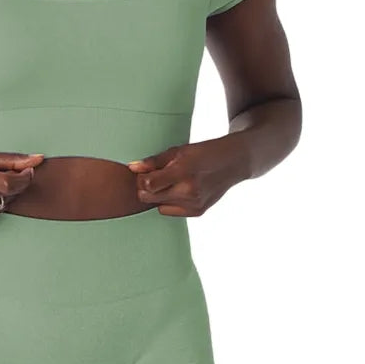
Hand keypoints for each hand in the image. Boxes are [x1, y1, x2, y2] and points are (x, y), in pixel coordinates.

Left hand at [126, 138, 243, 216]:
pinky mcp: (198, 212)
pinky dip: (170, 203)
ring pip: (157, 206)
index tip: (146, 172)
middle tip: (155, 177)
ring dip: (159, 196)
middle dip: (146, 188)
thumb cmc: (203, 152)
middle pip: (148, 198)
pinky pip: (169, 211)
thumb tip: (131, 168)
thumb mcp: (178, 151)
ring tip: (171, 183)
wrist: (233, 163)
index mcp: (183, 171)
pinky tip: (180, 191)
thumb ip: (153, 162)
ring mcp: (194, 204)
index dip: (142, 179)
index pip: (147, 185)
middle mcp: (189, 191)